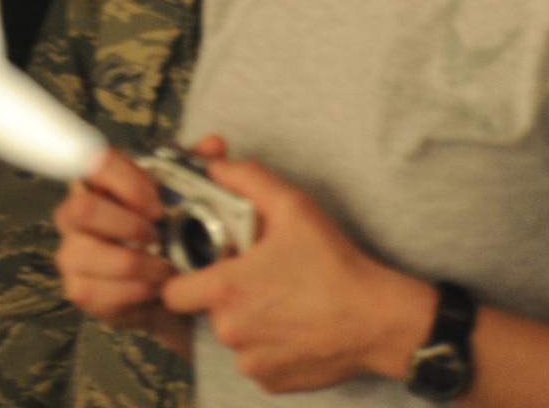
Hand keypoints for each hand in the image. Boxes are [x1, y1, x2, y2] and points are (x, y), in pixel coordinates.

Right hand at [54, 146, 189, 355]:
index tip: (157, 205)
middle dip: (129, 225)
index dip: (127, 181)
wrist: (162, 287)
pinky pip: (102, 290)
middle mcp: (73, 212)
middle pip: (84, 208)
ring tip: (165, 268)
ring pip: (95, 253)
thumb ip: (195, 168)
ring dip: (139, 264)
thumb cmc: (166, 234)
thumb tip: (214, 144)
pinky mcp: (78, 289)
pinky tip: (154, 286)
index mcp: (96, 180)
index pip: (94, 163)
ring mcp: (71, 252)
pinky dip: (136, 290)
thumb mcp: (182, 196)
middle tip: (160, 237)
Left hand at [160, 142, 434, 391]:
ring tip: (281, 299)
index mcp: (226, 290)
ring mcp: (251, 363)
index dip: (183, 275)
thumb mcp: (291, 205)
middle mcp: (231, 332)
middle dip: (224, 292)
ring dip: (248, 320)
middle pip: (207, 309)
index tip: (204, 264)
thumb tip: (213, 166)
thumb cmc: (333, 263)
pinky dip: (268, 345)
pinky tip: (294, 325)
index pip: (172, 290)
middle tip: (258, 274)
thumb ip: (245, 178)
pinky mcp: (273, 383)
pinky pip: (256, 359)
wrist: (377, 320)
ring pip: (233, 336)